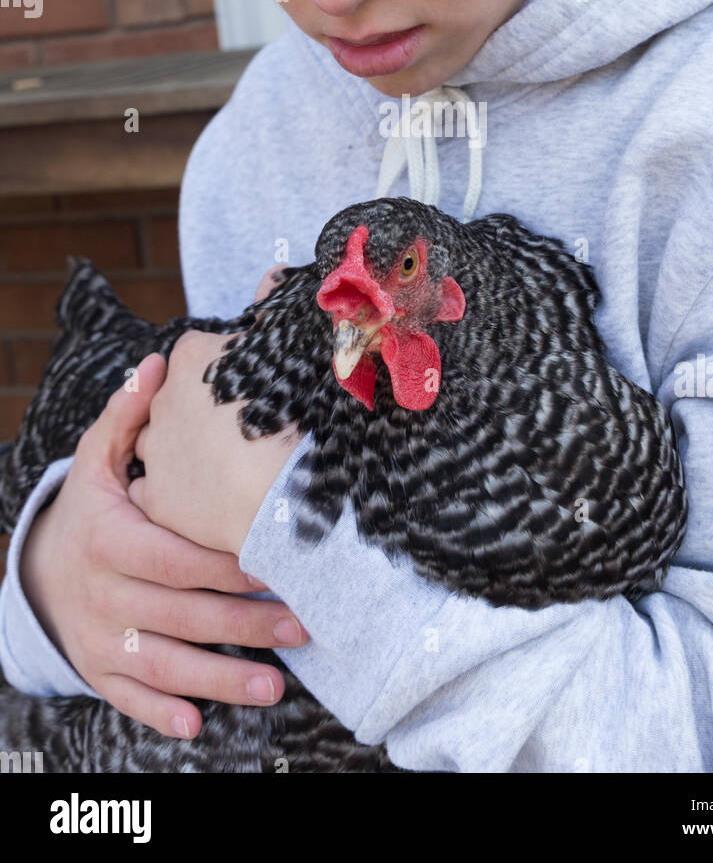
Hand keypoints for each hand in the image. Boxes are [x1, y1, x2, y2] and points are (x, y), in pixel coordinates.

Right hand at [19, 340, 307, 740]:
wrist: (38, 569)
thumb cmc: (89, 510)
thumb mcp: (97, 461)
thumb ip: (127, 416)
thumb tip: (158, 363)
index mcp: (110, 539)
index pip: (173, 558)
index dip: (223, 567)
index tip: (273, 567)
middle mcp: (104, 593)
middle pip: (179, 615)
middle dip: (242, 625)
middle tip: (300, 627)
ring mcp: (100, 638)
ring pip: (162, 664)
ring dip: (219, 678)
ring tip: (274, 685)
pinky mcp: (100, 670)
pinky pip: (130, 698)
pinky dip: (161, 713)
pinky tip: (199, 723)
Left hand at [128, 279, 301, 556]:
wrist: (292, 494)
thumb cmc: (300, 416)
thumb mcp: (292, 350)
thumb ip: (273, 308)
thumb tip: (270, 274)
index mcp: (194, 356)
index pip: (198, 352)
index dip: (226, 370)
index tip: (254, 388)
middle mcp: (163, 397)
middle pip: (176, 396)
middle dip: (201, 409)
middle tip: (245, 428)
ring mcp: (156, 448)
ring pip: (158, 442)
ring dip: (182, 450)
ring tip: (226, 467)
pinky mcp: (154, 497)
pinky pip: (151, 488)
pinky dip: (174, 492)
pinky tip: (206, 497)